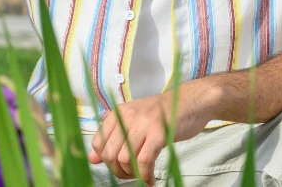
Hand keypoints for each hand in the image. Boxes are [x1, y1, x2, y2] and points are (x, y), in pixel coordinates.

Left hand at [88, 83, 213, 184]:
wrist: (189, 102)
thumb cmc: (162, 115)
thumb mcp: (134, 122)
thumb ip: (112, 139)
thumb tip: (92, 159)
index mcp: (118, 113)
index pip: (98, 143)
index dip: (105, 160)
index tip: (118, 166)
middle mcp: (127, 116)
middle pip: (110, 154)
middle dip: (118, 171)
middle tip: (131, 175)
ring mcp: (142, 124)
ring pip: (125, 159)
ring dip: (133, 175)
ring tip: (142, 176)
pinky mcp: (158, 133)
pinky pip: (144, 161)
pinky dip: (145, 176)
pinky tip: (151, 179)